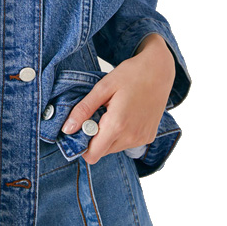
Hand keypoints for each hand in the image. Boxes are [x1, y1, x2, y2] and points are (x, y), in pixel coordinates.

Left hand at [61, 33, 175, 163]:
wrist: (159, 70)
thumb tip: (67, 129)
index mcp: (117, 125)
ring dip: (107, 136)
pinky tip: (124, 115)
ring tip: (111, 112)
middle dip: (94, 138)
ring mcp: (142, 139)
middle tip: (96, 114)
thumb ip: (84, 109)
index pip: (92, 155)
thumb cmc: (131, 74)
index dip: (81, 145)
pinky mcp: (148, 137)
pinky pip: (127, 143)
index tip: (80, 128)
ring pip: (114, 148)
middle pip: (102, 152)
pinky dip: (120, 134)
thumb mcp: (102, 87)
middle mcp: (131, 137)